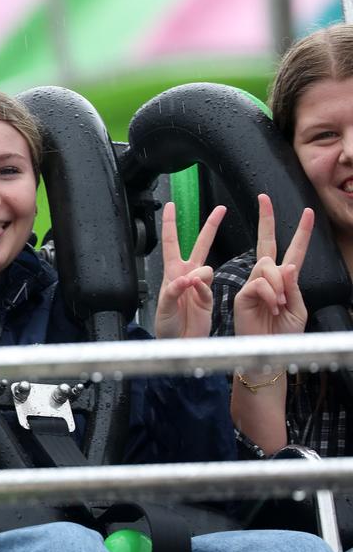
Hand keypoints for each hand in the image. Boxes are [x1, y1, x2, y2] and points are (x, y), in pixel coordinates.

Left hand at [155, 201, 225, 338]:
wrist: (178, 343)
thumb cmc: (166, 325)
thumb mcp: (164, 306)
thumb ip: (175, 291)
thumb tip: (188, 278)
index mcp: (171, 272)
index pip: (172, 243)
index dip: (171, 224)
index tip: (171, 205)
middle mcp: (186, 275)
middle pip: (200, 244)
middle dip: (211, 226)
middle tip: (221, 209)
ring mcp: (199, 285)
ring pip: (207, 267)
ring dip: (198, 277)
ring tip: (189, 291)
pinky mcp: (209, 296)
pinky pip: (208, 286)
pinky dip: (202, 290)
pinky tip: (196, 296)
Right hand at [234, 193, 312, 336]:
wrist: (268, 352)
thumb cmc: (283, 333)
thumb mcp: (298, 308)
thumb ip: (294, 286)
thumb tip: (287, 265)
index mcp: (285, 280)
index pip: (294, 250)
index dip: (301, 232)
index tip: (308, 213)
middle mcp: (267, 278)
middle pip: (266, 243)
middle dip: (266, 219)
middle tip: (263, 198)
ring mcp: (253, 284)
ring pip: (267, 266)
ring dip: (278, 285)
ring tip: (279, 305)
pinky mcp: (242, 294)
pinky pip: (258, 283)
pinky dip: (269, 294)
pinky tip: (270, 307)